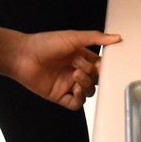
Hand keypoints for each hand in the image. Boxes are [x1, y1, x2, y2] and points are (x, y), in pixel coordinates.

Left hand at [8, 30, 122, 110]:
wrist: (24, 56)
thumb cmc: (46, 43)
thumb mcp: (73, 37)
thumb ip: (95, 38)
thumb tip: (116, 37)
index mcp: (80, 56)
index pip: (99, 65)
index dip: (104, 67)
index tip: (104, 65)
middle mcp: (75, 70)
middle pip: (95, 80)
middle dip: (94, 75)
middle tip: (82, 67)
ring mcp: (67, 84)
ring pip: (88, 92)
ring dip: (86, 85)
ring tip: (76, 75)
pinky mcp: (59, 96)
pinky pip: (75, 104)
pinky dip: (79, 99)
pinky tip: (75, 89)